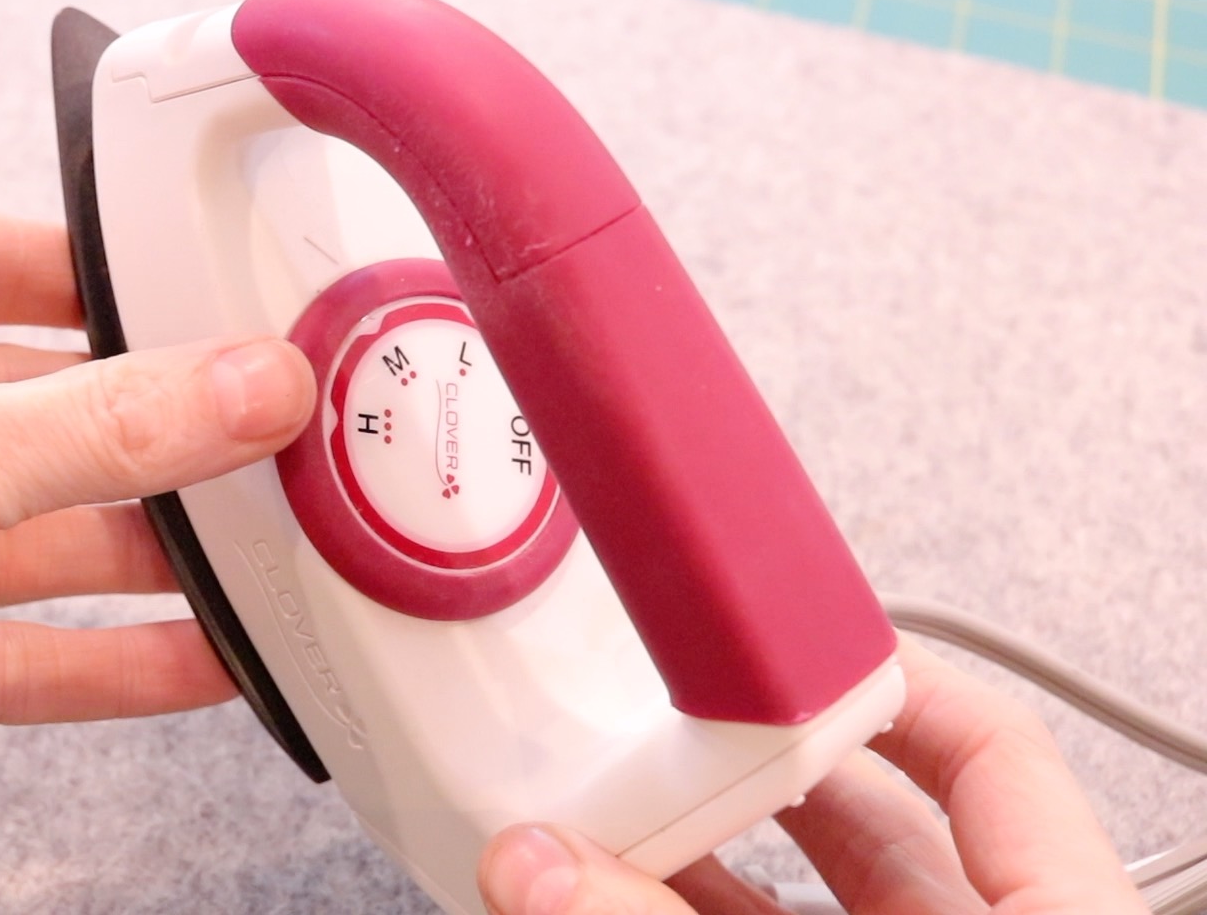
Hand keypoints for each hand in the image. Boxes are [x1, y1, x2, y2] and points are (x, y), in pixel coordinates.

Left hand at [0, 213, 314, 913]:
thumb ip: (97, 427)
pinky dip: (87, 658)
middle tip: (244, 437)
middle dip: (125, 432)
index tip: (182, 292)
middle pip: (0, 410)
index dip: (76, 274)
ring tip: (245, 553)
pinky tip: (182, 661)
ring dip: (123, 551)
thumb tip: (234, 385)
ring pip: (3, 537)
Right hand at [478, 642, 1146, 913]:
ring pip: (812, 906)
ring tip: (612, 822)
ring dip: (703, 861)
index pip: (992, 750)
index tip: (792, 643)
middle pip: (878, 825)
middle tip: (664, 734)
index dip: (892, 680)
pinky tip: (617, 905)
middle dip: (755, 773)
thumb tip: (538, 866)